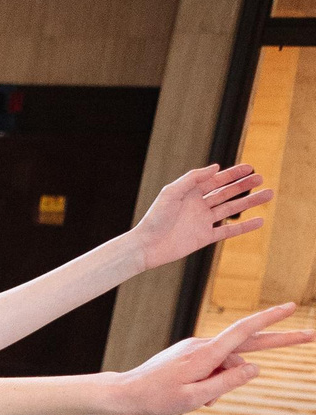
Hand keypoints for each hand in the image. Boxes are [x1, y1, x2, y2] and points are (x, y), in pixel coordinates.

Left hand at [110, 301, 308, 414]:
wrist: (126, 392)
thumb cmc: (158, 398)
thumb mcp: (196, 398)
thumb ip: (227, 383)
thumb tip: (256, 368)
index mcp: (206, 355)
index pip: (244, 332)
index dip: (270, 320)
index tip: (291, 309)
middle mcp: (203, 346)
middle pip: (247, 343)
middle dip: (278, 342)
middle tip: (311, 335)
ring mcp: (195, 349)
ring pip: (226, 365)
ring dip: (223, 383)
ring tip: (201, 401)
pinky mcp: (190, 355)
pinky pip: (212, 367)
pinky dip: (212, 382)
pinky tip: (195, 396)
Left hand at [131, 162, 273, 269]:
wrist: (146, 246)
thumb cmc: (155, 218)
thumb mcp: (172, 192)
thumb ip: (193, 178)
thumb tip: (216, 167)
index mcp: (190, 193)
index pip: (216, 180)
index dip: (233, 174)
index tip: (250, 168)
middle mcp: (198, 206)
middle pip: (226, 193)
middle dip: (243, 186)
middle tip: (261, 179)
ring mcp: (202, 222)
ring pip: (231, 209)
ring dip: (249, 202)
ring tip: (268, 194)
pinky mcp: (204, 237)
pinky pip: (228, 231)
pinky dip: (244, 227)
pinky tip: (260, 221)